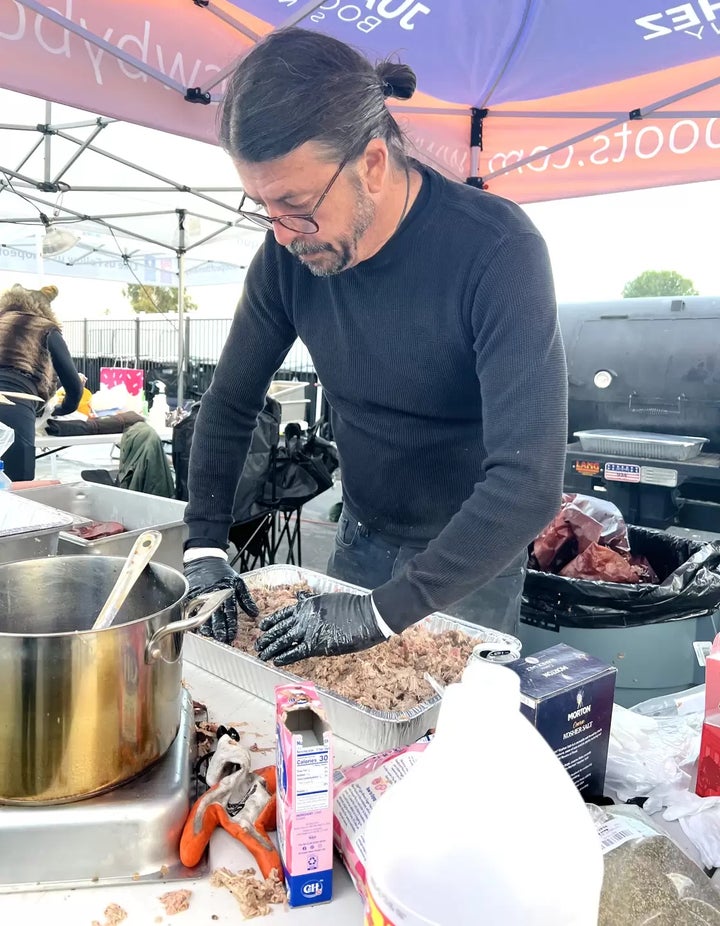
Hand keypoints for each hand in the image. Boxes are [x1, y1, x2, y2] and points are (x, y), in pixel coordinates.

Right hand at [184, 556, 257, 644]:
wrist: (205, 559)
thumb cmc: (222, 572)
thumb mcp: (238, 582)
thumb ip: (246, 599)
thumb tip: (255, 614)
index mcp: (227, 591)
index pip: (230, 611)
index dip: (231, 624)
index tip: (232, 635)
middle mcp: (214, 594)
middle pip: (217, 615)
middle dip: (219, 629)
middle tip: (221, 639)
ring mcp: (201, 594)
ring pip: (204, 613)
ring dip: (207, 626)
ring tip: (209, 636)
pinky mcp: (191, 594)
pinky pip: (192, 608)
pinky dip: (193, 618)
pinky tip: (195, 627)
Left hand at [255, 592, 384, 665]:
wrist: (366, 614)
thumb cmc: (352, 606)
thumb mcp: (328, 597)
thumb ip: (313, 599)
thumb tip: (300, 596)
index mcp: (307, 605)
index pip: (283, 614)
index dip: (272, 621)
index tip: (262, 626)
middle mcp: (303, 617)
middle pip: (280, 628)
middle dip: (267, 637)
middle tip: (258, 644)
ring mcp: (308, 630)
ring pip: (283, 640)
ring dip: (271, 648)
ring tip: (262, 654)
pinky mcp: (316, 644)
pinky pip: (295, 652)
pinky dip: (284, 657)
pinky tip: (275, 661)